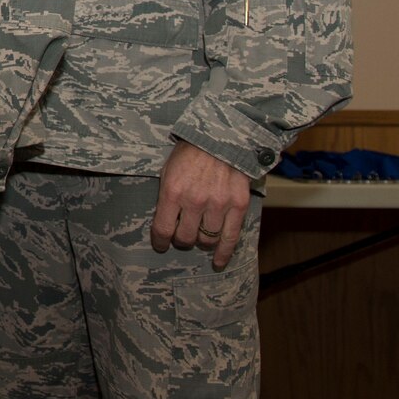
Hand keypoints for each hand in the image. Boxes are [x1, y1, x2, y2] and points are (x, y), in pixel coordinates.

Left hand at [151, 140, 252, 269]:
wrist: (221, 136)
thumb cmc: (190, 152)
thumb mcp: (168, 169)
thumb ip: (167, 196)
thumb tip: (164, 221)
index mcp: (173, 191)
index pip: (163, 229)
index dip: (160, 241)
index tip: (160, 244)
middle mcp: (195, 201)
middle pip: (185, 238)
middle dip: (181, 240)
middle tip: (182, 235)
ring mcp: (218, 204)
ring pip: (207, 240)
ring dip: (201, 242)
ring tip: (199, 237)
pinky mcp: (238, 205)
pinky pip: (231, 238)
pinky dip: (224, 253)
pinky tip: (218, 262)